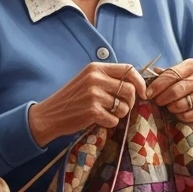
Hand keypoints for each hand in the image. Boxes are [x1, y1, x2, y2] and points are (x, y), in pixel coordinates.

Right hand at [28, 62, 146, 146]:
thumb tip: (136, 85)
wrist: (50, 114)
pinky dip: (110, 123)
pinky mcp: (92, 111)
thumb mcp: (87, 80)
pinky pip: (114, 120)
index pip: (128, 69)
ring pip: (123, 107)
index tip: (143, 93)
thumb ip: (107, 78)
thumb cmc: (72, 99)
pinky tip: (98, 120)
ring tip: (106, 113)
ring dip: (119, 114)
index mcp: (95, 68)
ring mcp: (93, 95)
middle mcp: (95, 78)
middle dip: (130, 102)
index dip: (140, 82)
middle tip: (121, 108)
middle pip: (129, 90)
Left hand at [146, 59, 192, 126]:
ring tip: (169, 107)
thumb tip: (149, 74)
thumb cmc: (189, 87)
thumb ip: (165, 75)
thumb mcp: (179, 77)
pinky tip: (179, 113)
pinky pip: (187, 115)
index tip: (148, 93)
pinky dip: (179, 116)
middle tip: (157, 102)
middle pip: (175, 90)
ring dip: (171, 108)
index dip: (157, 85)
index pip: (171, 74)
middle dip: (162, 98)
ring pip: (180, 105)